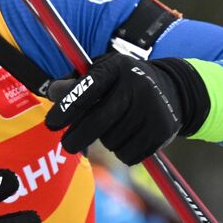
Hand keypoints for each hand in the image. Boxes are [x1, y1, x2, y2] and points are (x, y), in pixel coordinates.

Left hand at [44, 53, 197, 164]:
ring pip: (112, 141)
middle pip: (98, 122)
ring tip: (113, 127)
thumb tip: (52, 93)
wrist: (171, 89)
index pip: (87, 89)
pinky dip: (122, 152)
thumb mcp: (101, 72)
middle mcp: (137, 85)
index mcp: (117, 67)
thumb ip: (75, 83)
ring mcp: (152, 108)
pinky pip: (129, 155)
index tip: (52, 124)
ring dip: (105, 141)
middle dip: (77, 137)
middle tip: (68, 145)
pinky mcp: (163, 131)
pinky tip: (127, 137)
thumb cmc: (123, 82)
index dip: (67, 108)